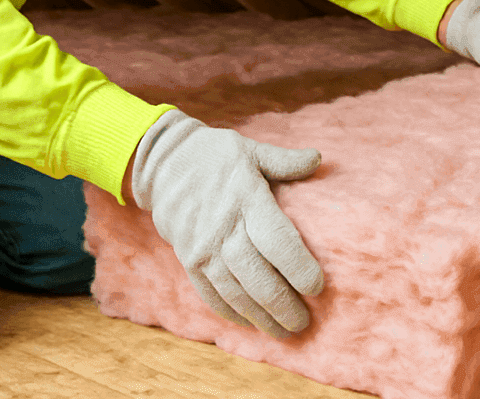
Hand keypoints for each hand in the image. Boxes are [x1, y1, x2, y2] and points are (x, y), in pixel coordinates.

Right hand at [130, 109, 323, 336]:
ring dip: (260, 316)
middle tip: (304, 322)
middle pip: (257, 276)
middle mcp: (223, 228)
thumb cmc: (214, 155)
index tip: (317, 287)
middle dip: (283, 304)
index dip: (298, 267)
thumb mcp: (250, 149)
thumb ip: (284, 161)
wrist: (162, 163)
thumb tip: (318, 158)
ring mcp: (203, 248)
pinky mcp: (188, 260)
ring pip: (235, 292)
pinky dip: (231, 312)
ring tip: (283, 331)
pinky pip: (210, 293)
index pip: (277, 240)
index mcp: (246, 199)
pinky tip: (249, 323)